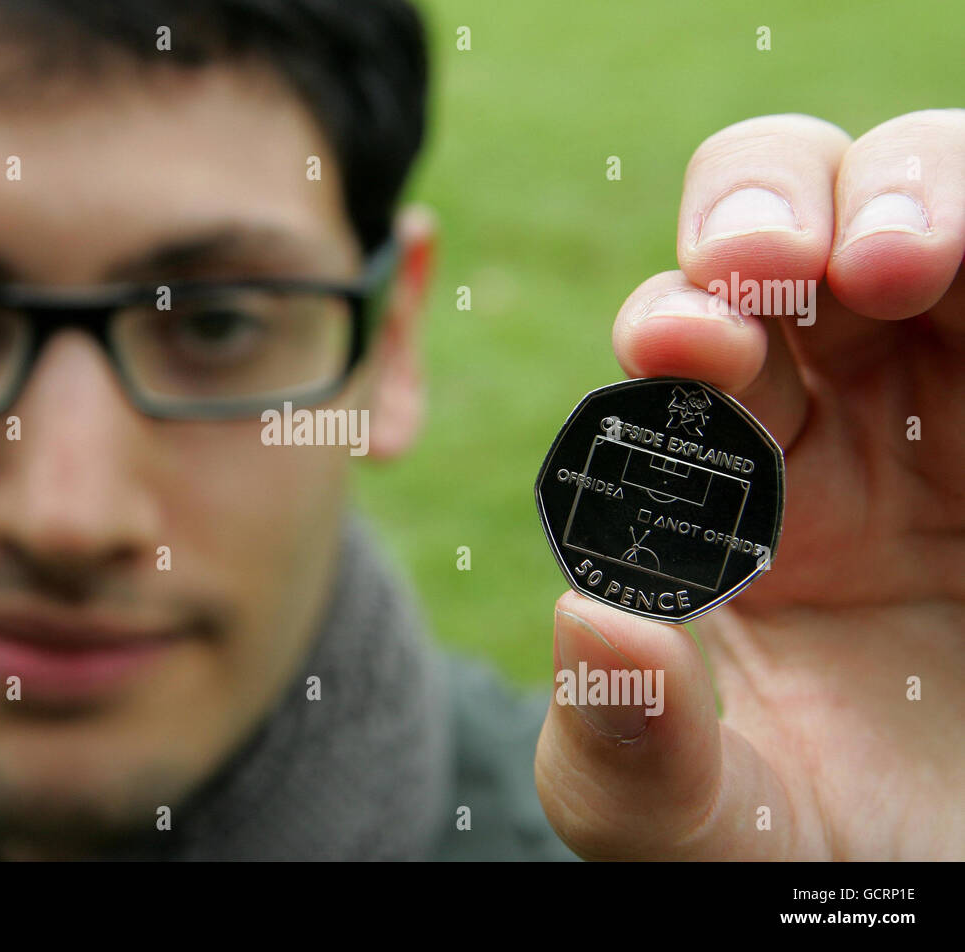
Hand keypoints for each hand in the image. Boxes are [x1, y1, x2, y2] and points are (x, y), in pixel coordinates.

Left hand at [534, 111, 964, 859]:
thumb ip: (621, 743)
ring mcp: (959, 418)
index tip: (678, 351)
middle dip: (766, 211)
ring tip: (892, 259)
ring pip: (925, 215)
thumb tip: (591, 619)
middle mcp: (836, 434)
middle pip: (786, 234)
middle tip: (770, 265)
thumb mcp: (685, 823)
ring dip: (903, 194)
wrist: (938, 889)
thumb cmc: (809, 858)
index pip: (682, 351)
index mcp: (722, 499)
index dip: (674, 322)